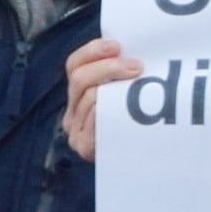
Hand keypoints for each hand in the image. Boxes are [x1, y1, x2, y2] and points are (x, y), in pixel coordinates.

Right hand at [60, 37, 139, 161]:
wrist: (139, 166)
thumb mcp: (122, 98)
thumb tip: (134, 50)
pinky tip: (127, 107)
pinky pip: (94, 120)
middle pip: (79, 78)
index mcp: (77, 96)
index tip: (117, 45)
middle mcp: (70, 113)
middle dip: (108, 68)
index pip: (74, 64)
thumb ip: (120, 78)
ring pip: (89, 97)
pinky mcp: (83, 146)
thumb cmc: (133, 128)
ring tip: (139, 85)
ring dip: (114, 88)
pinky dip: (109, 109)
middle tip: (136, 66)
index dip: (93, 51)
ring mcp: (74, 131)